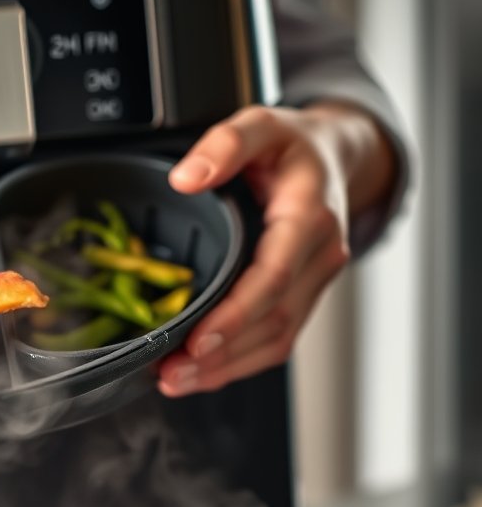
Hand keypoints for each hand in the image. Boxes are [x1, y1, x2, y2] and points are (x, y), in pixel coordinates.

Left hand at [157, 103, 393, 395]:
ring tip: (176, 382)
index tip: (198, 340)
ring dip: (225, 370)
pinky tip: (200, 374)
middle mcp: (320, 257)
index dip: (236, 314)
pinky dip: (236, 364)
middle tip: (172, 375)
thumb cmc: (292, 146)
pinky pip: (274, 341)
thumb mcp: (260, 123)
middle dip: (221, 356)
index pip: (273, 277)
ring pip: (276, 340)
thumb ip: (226, 144)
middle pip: (273, 321)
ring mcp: (314, 283)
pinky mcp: (302, 299)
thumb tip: (186, 178)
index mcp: (309, 218)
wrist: (336, 159)